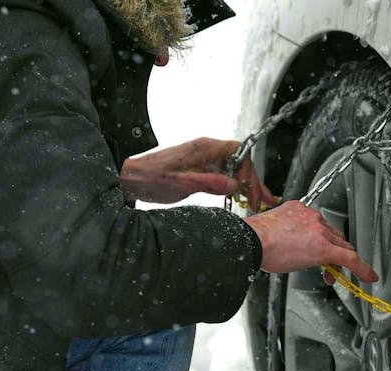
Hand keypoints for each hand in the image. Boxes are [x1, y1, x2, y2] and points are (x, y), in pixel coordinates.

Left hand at [120, 137, 275, 209]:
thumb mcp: (182, 184)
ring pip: (232, 170)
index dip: (248, 171)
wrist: (132, 178)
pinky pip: (222, 176)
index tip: (247, 191)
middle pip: (239, 162)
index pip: (239, 152)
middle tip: (258, 202)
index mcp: (204, 148)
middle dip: (251, 181)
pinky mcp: (199, 169)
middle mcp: (206, 150)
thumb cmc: (152, 178)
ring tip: (256, 202)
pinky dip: (232, 187)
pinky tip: (239, 198)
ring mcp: (203, 160)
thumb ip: (210, 183)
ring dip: (245, 186)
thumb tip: (234, 185)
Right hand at [245, 201, 377, 282]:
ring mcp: (319, 231)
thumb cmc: (252, 239)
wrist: (250, 240)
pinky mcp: (325, 247)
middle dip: (332, 254)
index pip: (318, 227)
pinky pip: (349, 258)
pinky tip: (368, 276)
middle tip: (327, 271)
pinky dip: (361, 268)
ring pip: (340, 246)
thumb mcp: (271, 231)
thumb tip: (285, 248)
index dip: (322, 242)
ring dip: (341, 262)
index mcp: (298, 210)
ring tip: (333, 277)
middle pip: (332, 236)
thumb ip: (284, 235)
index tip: (321, 253)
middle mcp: (311, 217)